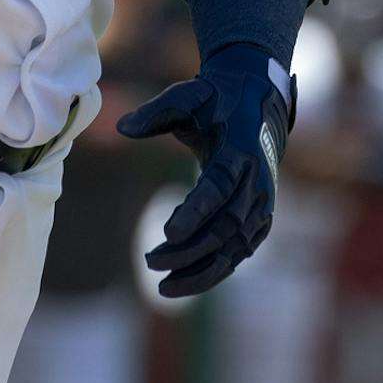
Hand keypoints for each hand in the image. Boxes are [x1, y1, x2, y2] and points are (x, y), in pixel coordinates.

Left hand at [116, 44, 293, 296]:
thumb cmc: (214, 101)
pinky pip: (240, 252)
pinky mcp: (260, 219)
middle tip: (150, 261)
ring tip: (163, 286)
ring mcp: (262, 204)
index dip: (195, 212)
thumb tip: (120, 127)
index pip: (217, 188)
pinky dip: (215, 271)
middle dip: (189, 249)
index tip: (166, 233)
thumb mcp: (186, 96)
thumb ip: (155, 113)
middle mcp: (256, 182)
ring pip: (235, 248)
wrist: (258, 104)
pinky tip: (184, 282)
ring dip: (201, 270)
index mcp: (240, 151)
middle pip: (225, 225)